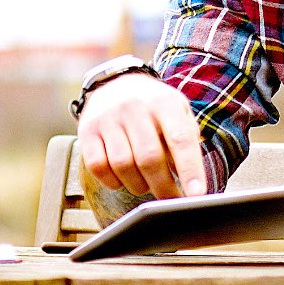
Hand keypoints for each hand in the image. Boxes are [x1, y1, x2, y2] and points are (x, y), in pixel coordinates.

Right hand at [76, 72, 207, 198]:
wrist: (114, 84)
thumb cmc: (154, 107)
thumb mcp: (178, 111)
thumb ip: (188, 140)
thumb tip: (193, 181)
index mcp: (164, 103)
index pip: (180, 139)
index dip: (190, 169)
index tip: (196, 195)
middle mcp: (134, 107)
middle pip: (149, 158)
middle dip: (163, 187)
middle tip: (171, 200)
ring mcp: (108, 119)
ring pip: (123, 165)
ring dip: (138, 185)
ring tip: (146, 185)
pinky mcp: (87, 131)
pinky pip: (98, 166)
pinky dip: (112, 181)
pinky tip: (122, 179)